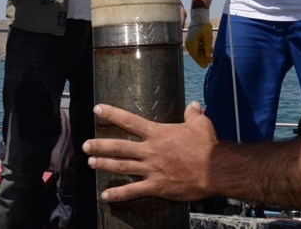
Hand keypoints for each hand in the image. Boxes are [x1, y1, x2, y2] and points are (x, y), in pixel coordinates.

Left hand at [84, 101, 214, 202]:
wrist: (215, 170)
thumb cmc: (207, 146)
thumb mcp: (201, 124)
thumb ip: (192, 114)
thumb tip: (192, 105)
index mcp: (158, 133)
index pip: (129, 121)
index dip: (112, 114)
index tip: (97, 109)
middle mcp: (150, 150)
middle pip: (119, 146)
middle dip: (100, 145)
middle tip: (85, 145)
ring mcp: (151, 169)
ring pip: (122, 167)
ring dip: (104, 164)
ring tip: (91, 163)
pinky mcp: (156, 186)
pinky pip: (133, 191)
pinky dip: (118, 194)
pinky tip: (105, 196)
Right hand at [185, 8, 212, 67]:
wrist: (199, 18)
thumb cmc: (204, 26)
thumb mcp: (207, 37)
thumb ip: (207, 48)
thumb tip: (208, 57)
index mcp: (192, 44)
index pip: (196, 56)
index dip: (201, 62)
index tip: (207, 65)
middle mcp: (189, 45)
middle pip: (196, 55)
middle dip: (203, 58)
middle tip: (212, 59)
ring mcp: (189, 43)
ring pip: (196, 52)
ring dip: (203, 54)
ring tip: (211, 55)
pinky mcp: (191, 41)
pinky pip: (196, 49)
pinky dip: (201, 50)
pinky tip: (207, 50)